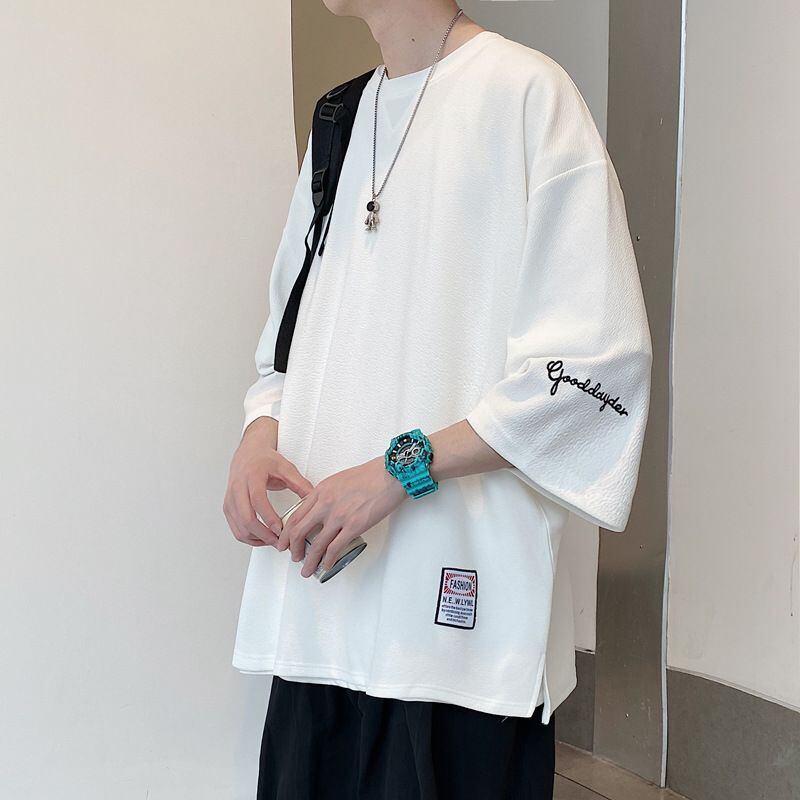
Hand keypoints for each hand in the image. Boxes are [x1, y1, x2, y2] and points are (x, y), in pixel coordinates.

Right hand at [223, 417, 314, 546]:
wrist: (249, 453)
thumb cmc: (266, 460)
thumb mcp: (286, 468)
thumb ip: (300, 484)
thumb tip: (314, 499)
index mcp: (252, 476)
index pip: (258, 500)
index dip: (268, 517)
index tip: (281, 529)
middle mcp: (238, 488)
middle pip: (246, 518)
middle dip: (264, 535)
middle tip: (280, 542)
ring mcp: (231, 499)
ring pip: (240, 527)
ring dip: (257, 539)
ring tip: (274, 541)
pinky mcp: (228, 507)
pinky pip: (236, 529)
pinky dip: (249, 538)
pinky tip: (263, 539)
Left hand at [278, 456, 407, 576]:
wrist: (390, 474)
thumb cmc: (369, 475)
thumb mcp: (338, 480)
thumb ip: (326, 495)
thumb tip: (319, 510)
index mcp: (320, 491)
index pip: (295, 515)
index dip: (287, 533)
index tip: (285, 541)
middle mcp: (325, 504)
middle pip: (299, 531)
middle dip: (293, 548)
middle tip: (294, 557)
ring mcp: (339, 516)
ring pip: (316, 545)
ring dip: (309, 561)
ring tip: (307, 569)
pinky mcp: (354, 526)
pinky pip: (335, 549)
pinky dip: (328, 560)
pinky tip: (327, 565)